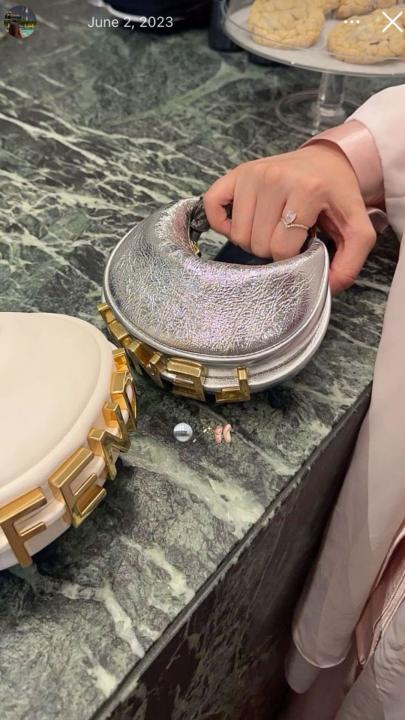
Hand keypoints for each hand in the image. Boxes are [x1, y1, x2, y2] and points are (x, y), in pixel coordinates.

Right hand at [204, 143, 375, 293]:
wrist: (325, 161)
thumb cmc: (337, 196)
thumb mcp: (356, 229)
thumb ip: (349, 263)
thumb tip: (327, 287)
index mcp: (307, 190)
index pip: (281, 248)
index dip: (291, 257)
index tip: (302, 243)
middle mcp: (275, 177)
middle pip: (257, 243)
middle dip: (272, 249)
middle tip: (287, 235)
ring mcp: (252, 174)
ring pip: (237, 234)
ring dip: (252, 240)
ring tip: (271, 227)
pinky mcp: (236, 173)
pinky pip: (212, 207)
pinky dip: (222, 223)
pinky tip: (243, 222)